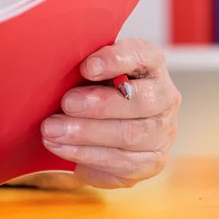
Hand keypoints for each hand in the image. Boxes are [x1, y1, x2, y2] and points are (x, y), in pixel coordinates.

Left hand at [39, 38, 181, 188]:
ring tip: (52, 130)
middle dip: (100, 104)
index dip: (115, 60)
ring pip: (129, 135)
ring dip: (86, 134)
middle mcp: (166, 97)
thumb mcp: (92, 71)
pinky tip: (61, 148)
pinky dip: (86, 155)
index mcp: (152, 64)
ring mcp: (162, 133)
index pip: (142, 56)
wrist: (103, 128)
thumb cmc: (95, 90)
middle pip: (142, 101)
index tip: (85, 67)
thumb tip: (58, 63)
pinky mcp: (152, 162)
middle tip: (66, 104)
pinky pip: (121, 163)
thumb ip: (85, 66)